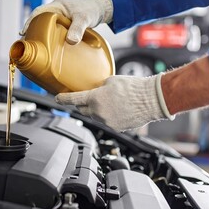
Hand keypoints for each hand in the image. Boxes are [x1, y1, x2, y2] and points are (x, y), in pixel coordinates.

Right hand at [20, 0, 112, 44]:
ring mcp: (58, 18)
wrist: (99, 10)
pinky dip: (47, 37)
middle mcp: (55, 11)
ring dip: (38, 35)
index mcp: (57, 6)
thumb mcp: (84, 19)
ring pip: (44, 26)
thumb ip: (78, 29)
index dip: (29, 22)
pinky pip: (51, 31)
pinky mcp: (62, 25)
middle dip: (31, 31)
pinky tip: (46, 46)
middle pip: (38, 20)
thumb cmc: (91, 10)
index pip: (38, 12)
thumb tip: (71, 41)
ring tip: (33, 47)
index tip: (23, 32)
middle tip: (26, 43)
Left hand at [55, 74, 174, 131]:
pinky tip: (118, 109)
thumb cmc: (134, 87)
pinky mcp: (116, 128)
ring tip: (110, 102)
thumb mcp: (111, 80)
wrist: (152, 99)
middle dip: (83, 104)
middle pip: (83, 110)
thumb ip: (98, 87)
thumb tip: (95, 90)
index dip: (62, 99)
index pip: (73, 100)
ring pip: (95, 116)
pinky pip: (106, 122)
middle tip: (89, 98)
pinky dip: (108, 116)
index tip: (57, 98)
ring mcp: (106, 122)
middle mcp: (98, 112)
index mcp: (94, 98)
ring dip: (97, 110)